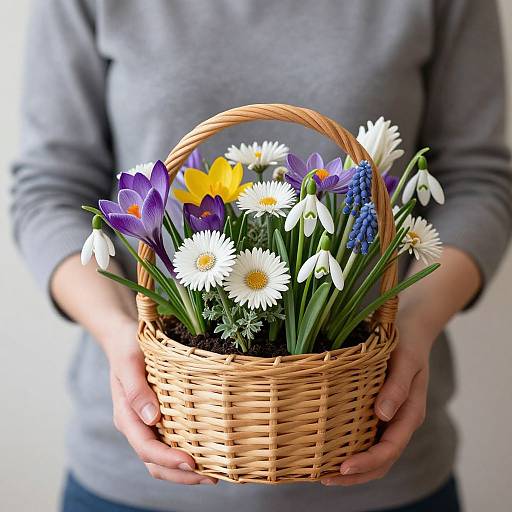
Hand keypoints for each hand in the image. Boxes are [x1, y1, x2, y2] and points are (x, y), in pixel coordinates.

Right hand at [106, 318, 216, 484]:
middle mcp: (136, 424)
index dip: (168, 460)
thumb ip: (136, 390)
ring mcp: (146, 423)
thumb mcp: (129, 362)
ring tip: (214, 474)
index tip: (191, 463)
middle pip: (155, 462)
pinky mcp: (158, 417)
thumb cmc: (127, 346)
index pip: (146, 448)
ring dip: (184, 471)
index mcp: (126, 416)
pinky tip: (207, 453)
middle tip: (212, 478)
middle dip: (181, 475)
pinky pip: (170, 441)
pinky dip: (186, 452)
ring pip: (162, 458)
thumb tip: (152, 418)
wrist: (123, 337)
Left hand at [322, 316, 431, 485]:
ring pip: (373, 452)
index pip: (390, 449)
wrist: (410, 329)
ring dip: (353, 468)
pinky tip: (331, 448)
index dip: (368, 462)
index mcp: (410, 413)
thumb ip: (397, 387)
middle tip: (325, 478)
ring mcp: (389, 417)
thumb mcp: (406, 360)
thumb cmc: (408, 343)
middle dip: (356, 474)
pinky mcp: (378, 410)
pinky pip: (366, 436)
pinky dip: (352, 448)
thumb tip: (382, 415)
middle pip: (382, 460)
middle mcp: (399, 420)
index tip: (343, 467)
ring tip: (323, 473)